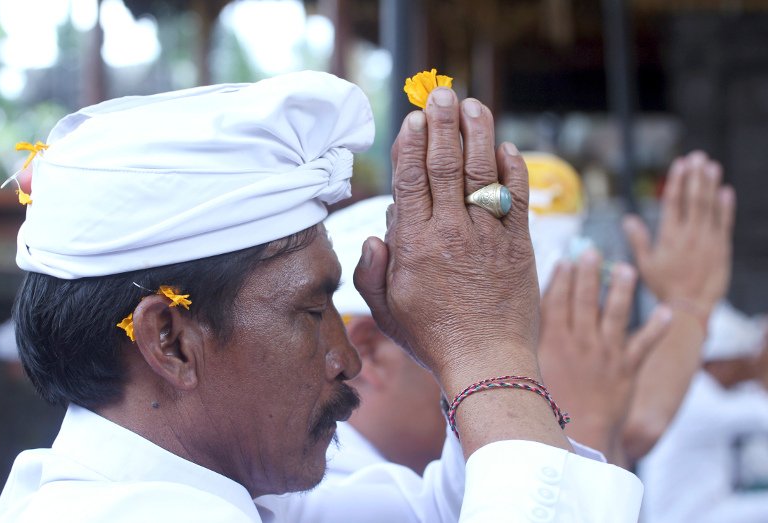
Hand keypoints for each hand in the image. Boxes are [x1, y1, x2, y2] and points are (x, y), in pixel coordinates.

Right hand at [355, 88, 570, 454]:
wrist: (489, 364)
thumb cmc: (433, 339)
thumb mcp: (386, 311)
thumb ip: (371, 270)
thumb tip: (377, 233)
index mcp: (416, 245)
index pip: (411, 180)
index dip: (411, 143)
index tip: (413, 118)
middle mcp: (452, 232)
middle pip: (445, 164)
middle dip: (441, 124)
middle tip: (441, 93)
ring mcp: (489, 236)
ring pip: (482, 172)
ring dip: (478, 133)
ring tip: (474, 105)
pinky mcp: (519, 245)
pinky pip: (518, 198)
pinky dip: (514, 169)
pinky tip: (507, 147)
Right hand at [538, 252, 672, 456]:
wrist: (578, 435)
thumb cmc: (550, 404)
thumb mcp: (534, 369)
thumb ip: (533, 342)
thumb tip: (525, 316)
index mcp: (554, 342)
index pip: (557, 302)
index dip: (561, 279)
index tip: (566, 260)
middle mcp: (580, 343)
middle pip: (585, 300)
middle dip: (589, 274)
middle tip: (592, 251)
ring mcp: (605, 354)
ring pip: (616, 314)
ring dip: (622, 290)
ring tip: (626, 269)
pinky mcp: (627, 369)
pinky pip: (644, 344)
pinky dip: (657, 328)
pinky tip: (666, 311)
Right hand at [623, 151, 734, 317]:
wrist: (691, 306)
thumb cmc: (665, 286)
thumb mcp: (645, 265)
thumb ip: (638, 240)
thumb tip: (628, 219)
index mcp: (669, 237)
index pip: (673, 202)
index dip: (677, 181)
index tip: (679, 164)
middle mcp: (690, 235)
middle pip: (694, 199)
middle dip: (695, 176)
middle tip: (697, 157)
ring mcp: (708, 240)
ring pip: (710, 206)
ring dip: (711, 184)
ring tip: (711, 166)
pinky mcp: (722, 248)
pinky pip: (725, 222)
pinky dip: (726, 206)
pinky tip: (726, 191)